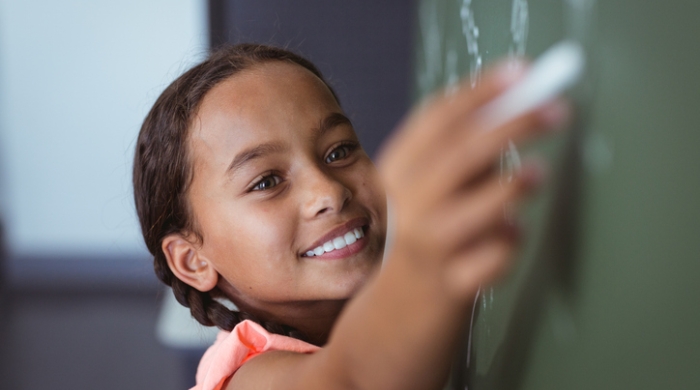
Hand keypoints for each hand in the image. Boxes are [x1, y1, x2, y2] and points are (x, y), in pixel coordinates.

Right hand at [377, 63, 568, 299]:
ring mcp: (426, 245)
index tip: (522, 72)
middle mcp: (407, 204)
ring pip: (473, 210)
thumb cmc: (429, 228)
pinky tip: (512, 235)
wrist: (402, 303)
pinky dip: (510, 243)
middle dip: (513, 124)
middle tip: (555, 110)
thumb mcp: (430, 182)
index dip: (481, 91)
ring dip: (512, 185)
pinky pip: (492, 258)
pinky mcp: (450, 283)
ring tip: (538, 173)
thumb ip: (464, 148)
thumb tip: (520, 102)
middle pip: (459, 153)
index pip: (436, 117)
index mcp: (399, 168)